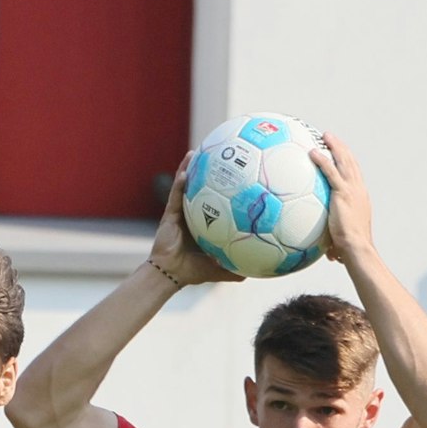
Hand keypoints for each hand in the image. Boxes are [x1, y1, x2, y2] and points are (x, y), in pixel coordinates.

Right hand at [147, 152, 243, 289]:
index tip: (234, 175)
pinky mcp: (169, 214)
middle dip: (205, 172)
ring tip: (194, 153)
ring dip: (188, 169)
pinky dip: (179, 184)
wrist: (170, 274)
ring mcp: (179, 213)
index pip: (215, 203)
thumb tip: (257, 270)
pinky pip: (175, 196)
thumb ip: (236, 269)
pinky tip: (185, 172)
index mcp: (204, 224)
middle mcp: (192, 215)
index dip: (223, 189)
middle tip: (215, 154)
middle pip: (199, 189)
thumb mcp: (219, 269)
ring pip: (184, 187)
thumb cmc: (192, 272)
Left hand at [309, 131, 373, 265]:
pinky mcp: (343, 193)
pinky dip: (322, 160)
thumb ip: (334, 239)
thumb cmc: (349, 249)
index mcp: (360, 197)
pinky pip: (330, 172)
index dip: (348, 162)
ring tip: (325, 136)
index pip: (354, 175)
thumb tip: (329, 252)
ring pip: (344, 161)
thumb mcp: (342, 239)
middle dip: (342, 148)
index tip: (341, 153)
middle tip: (331, 138)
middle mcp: (359, 189)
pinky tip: (313, 152)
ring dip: (335, 146)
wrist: (357, 248)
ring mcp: (352, 189)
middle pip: (351, 162)